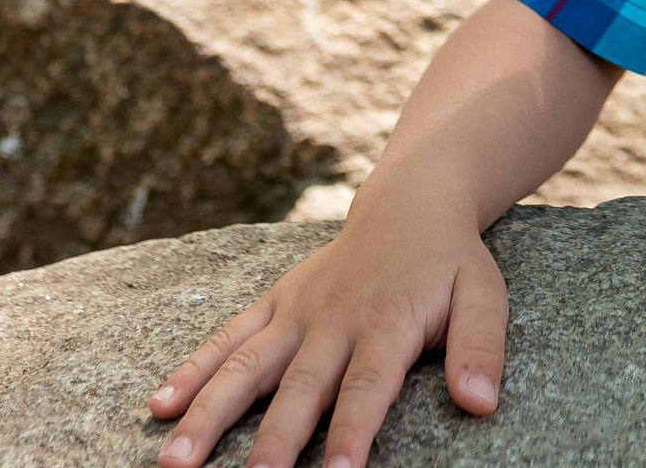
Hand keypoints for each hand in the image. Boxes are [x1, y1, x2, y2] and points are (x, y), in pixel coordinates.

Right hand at [147, 187, 508, 467]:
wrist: (410, 203)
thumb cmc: (449, 263)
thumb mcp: (484, 296)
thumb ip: (481, 349)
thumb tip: (481, 402)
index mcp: (387, 323)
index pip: (366, 388)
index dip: (351, 433)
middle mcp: (333, 319)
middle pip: (299, 387)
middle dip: (273, 440)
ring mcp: (296, 311)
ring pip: (246, 366)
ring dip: (209, 413)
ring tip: (176, 461)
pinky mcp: (273, 303)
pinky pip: (228, 337)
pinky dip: (194, 370)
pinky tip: (161, 407)